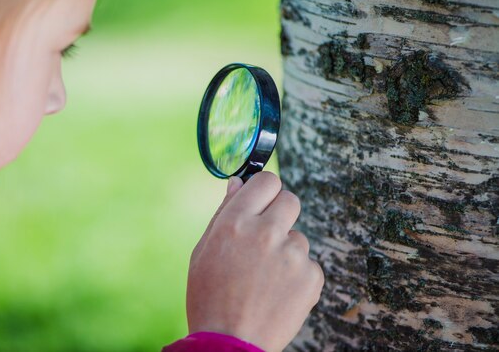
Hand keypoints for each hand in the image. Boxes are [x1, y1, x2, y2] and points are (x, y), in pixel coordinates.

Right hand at [186, 172, 323, 351]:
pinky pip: (308, 264)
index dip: (264, 190)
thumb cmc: (209, 296)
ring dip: (285, 250)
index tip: (262, 200)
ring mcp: (292, 255)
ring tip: (264, 278)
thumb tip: (237, 183)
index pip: (267, 181)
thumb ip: (224, 213)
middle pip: (290, 200)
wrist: (229, 343)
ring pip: (298, 237)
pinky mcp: (311, 277)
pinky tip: (276, 292)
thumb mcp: (204, 250)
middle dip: (279, 213)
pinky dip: (296, 275)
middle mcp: (267, 232)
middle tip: (266, 237)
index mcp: (236, 222)